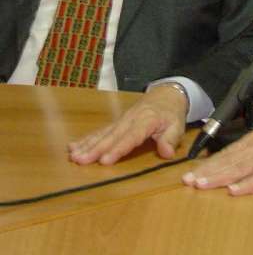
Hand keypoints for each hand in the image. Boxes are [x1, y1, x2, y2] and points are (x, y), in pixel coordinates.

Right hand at [68, 85, 187, 164]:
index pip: (131, 137)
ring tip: (73, 155)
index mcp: (146, 121)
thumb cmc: (171, 113)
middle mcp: (130, 120)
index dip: (118, 149)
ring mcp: (121, 120)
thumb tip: (166, 154)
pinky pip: (100, 131)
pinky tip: (73, 146)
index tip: (105, 161)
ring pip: (103, 133)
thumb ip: (170, 139)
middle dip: (95, 149)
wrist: (166, 94)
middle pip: (112, 136)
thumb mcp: (177, 125)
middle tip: (80, 160)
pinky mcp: (116, 122)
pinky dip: (87, 139)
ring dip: (87, 145)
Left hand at [182, 122, 252, 195]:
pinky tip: (235, 190)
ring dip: (220, 177)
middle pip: (229, 161)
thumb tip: (231, 164)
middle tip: (188, 181)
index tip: (190, 173)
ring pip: (240, 169)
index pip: (227, 153)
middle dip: (207, 172)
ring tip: (202, 184)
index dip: (208, 164)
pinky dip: (248, 185)